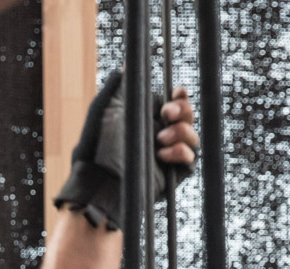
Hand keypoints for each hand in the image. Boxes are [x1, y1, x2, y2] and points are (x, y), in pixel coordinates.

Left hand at [53, 70, 201, 230]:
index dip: (180, 96)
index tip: (177, 92)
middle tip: (166, 114)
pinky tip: (162, 155)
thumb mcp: (105, 111)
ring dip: (181, 132)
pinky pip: (190, 158)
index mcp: (147, 118)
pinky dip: (181, 152)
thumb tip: (125, 65)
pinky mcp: (173, 174)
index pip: (174, 102)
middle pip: (187, 116)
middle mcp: (160, 134)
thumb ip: (118, 88)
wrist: (100, 180)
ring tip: (159, 140)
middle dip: (182, 110)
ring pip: (192, 136)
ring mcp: (168, 154)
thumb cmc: (97, 147)